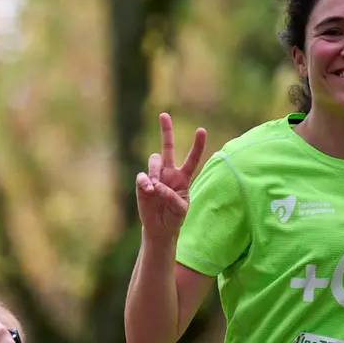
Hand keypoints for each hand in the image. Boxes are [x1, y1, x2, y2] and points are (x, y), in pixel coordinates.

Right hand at [136, 113, 206, 238]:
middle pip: (167, 147)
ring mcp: (155, 176)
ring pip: (154, 160)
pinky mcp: (142, 183)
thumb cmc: (175, 217)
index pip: (192, 158)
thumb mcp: (181, 209)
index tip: (201, 130)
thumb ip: (172, 197)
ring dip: (155, 170)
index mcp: (183, 177)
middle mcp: (169, 173)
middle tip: (164, 114)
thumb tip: (157, 185)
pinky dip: (145, 181)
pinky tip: (148, 190)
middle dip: (166, 130)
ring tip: (155, 186)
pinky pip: (142, 175)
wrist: (160, 228)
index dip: (197, 145)